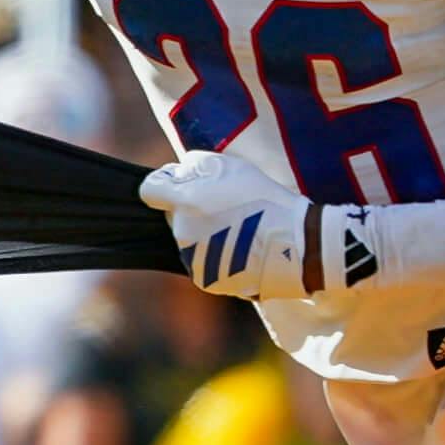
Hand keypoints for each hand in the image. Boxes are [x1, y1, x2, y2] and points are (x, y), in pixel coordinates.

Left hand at [141, 152, 317, 299]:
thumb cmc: (264, 199)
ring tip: (237, 230)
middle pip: (171, 216)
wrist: (295, 244)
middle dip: (189, 210)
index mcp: (184, 202)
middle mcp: (182, 232)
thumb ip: (193, 165)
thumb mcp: (229, 166)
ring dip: (202, 234)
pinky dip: (214, 256)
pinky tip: (239, 249)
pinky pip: (201, 262)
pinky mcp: (205, 279)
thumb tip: (175, 172)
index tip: (179, 184)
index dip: (164, 184)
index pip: (149, 190)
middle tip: (223, 208)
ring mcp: (192, 258)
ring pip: (187, 240)